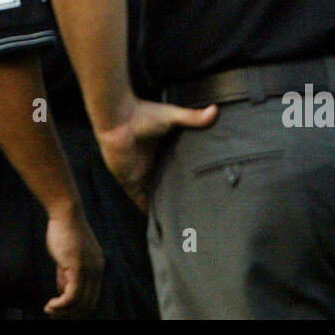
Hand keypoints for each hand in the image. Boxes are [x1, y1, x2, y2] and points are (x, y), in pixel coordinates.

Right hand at [42, 204, 103, 318]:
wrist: (66, 212)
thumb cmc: (63, 231)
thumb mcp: (66, 258)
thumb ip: (66, 275)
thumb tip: (62, 293)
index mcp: (97, 267)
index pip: (91, 298)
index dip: (76, 309)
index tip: (61, 312)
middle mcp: (97, 270)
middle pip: (88, 304)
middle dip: (70, 314)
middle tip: (53, 315)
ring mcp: (89, 270)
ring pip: (79, 303)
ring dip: (63, 312)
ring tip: (48, 310)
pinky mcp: (78, 267)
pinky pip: (72, 296)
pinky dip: (61, 305)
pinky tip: (50, 305)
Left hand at [96, 98, 218, 210]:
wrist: (119, 120)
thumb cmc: (143, 115)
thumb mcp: (172, 116)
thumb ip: (193, 117)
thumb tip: (215, 110)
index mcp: (162, 151)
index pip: (176, 169)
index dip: (186, 179)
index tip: (202, 189)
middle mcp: (153, 165)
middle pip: (167, 185)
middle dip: (178, 196)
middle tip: (197, 209)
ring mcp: (142, 175)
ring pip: (155, 196)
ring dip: (165, 206)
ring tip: (184, 222)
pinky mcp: (131, 183)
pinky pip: (141, 201)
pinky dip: (149, 211)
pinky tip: (162, 224)